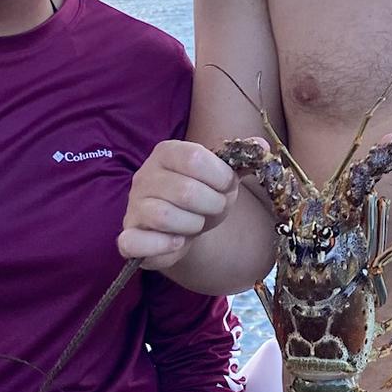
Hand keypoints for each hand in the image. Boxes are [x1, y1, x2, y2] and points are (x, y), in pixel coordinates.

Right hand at [117, 140, 238, 272]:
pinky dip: (164, 246)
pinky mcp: (128, 236)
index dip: (220, 177)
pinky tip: (177, 242)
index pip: (194, 157)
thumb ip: (242, 160)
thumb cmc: (204, 198)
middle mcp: (144, 176)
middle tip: (214, 209)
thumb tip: (262, 145)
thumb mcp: (224, 178)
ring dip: (193, 225)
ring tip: (196, 224)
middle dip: (212, 205)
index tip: (227, 187)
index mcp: (166, 152)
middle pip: (185, 190)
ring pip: (165, 216)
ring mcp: (133, 206)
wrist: (184, 230)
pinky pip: (137, 242)